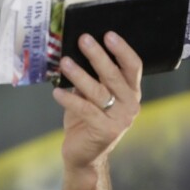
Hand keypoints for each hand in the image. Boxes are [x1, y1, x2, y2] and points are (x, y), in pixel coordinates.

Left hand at [52, 31, 141, 171]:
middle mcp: (130, 105)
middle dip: (97, 55)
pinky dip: (69, 99)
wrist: (85, 156)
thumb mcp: (91, 96)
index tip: (108, 34)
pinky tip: (57, 91)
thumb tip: (76, 51)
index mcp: (131, 92)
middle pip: (114, 75)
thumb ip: (91, 78)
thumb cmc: (87, 121)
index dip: (122, 49)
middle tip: (83, 39)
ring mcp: (120, 120)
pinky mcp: (105, 131)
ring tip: (65, 61)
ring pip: (98, 91)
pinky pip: (85, 109)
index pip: (133, 66)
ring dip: (79, 74)